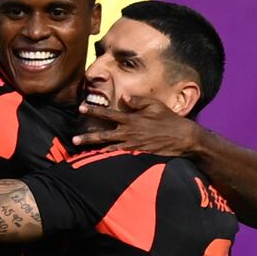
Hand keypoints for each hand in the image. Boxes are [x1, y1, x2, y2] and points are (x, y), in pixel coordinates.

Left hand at [73, 95, 202, 156]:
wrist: (182, 138)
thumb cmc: (169, 120)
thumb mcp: (155, 105)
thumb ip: (138, 101)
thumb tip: (124, 96)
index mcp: (131, 119)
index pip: (108, 114)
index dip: (94, 111)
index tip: (81, 108)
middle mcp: (129, 133)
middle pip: (103, 134)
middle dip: (87, 136)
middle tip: (74, 139)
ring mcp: (132, 146)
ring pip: (109, 147)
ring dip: (94, 148)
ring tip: (81, 149)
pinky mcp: (137, 155)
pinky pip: (120, 156)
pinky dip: (109, 157)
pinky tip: (99, 159)